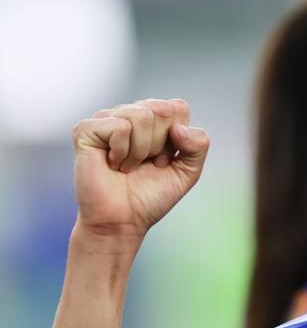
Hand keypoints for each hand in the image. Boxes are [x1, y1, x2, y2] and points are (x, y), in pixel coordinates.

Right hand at [72, 98, 209, 239]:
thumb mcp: (189, 170)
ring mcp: (106, 118)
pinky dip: (122, 152)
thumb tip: (178, 127)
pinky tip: (112, 164)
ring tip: (128, 166)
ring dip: (140, 150)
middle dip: (160, 143)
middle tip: (145, 163)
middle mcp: (129, 113)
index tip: (163, 159)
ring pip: (141, 115)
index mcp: (153, 118)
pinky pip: (120, 127)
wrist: (123, 221)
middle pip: (162, 108)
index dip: (178, 138)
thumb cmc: (151, 195)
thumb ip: (199, 145)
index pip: (178, 107)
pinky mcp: (86, 129)